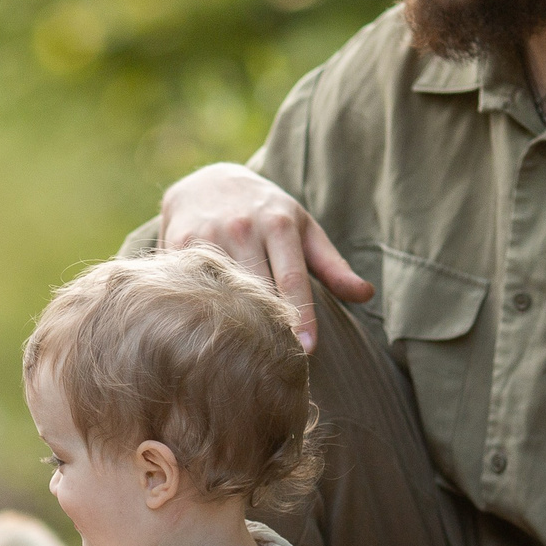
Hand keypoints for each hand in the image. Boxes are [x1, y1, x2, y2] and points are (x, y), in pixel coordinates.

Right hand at [156, 163, 372, 350]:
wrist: (208, 181)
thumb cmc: (266, 212)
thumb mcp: (304, 228)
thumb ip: (333, 265)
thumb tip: (367, 295)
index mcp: (280, 224)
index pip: (292, 279)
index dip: (301, 317)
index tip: (306, 351)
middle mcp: (243, 227)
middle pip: (257, 289)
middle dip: (268, 326)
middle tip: (275, 364)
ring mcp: (209, 234)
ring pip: (223, 289)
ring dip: (234, 323)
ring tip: (242, 356)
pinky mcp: (179, 243)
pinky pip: (193, 284)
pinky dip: (201, 309)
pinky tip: (209, 332)